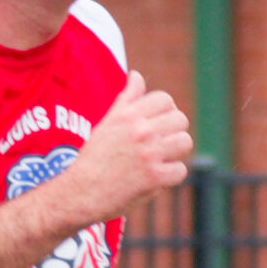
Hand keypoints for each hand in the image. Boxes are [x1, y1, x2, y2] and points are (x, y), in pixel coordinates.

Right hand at [56, 72, 191, 226]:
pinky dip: (172, 175)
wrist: (82, 191)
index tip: (158, 122)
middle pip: (180, 119)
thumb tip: (136, 75)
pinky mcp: (155, 177)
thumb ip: (126, 99)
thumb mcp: (107, 122)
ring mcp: (149, 154)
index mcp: (128, 115)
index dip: (165, 111)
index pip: (165, 100)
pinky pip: (180, 169)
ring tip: (164, 156)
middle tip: (162, 141)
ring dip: (177, 150)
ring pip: (185, 142)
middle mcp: (141, 131)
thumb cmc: (94, 157)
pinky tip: (159, 176)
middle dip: (173, 130)